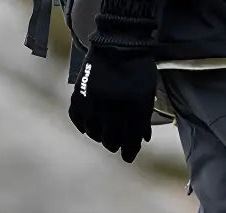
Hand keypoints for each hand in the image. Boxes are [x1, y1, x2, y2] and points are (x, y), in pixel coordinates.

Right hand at [69, 46, 157, 162]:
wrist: (118, 44)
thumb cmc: (137, 71)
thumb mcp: (147, 97)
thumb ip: (144, 120)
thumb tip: (142, 140)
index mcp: (132, 114)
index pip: (129, 145)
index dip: (129, 153)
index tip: (127, 155)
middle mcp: (112, 113)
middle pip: (110, 143)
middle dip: (115, 143)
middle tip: (116, 139)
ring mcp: (94, 105)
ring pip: (94, 135)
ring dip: (100, 134)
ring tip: (104, 129)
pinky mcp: (79, 97)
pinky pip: (78, 121)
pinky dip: (84, 125)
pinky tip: (91, 123)